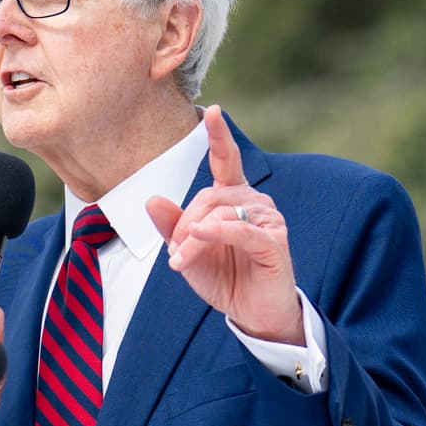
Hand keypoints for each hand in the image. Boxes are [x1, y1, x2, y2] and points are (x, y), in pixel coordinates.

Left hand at [146, 105, 301, 342]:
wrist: (252, 314)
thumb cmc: (225, 279)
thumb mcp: (188, 252)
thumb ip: (172, 227)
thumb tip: (152, 199)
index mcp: (234, 199)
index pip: (227, 161)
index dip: (219, 137)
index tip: (213, 111)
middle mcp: (254, 203)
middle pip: (208, 195)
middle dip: (184, 223)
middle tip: (175, 253)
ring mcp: (268, 220)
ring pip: (219, 212)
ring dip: (193, 237)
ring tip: (183, 262)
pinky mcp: (274, 242)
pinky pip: (238, 230)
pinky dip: (214, 233)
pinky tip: (198, 238)